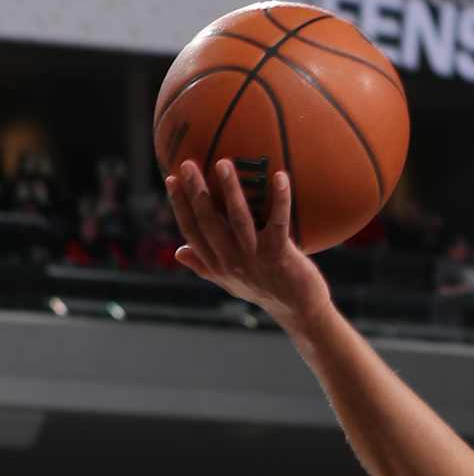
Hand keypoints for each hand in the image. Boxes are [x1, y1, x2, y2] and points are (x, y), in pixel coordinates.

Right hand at [165, 159, 331, 332]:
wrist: (300, 311)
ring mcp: (256, 258)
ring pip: (238, 219)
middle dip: (197, 192)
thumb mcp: (230, 282)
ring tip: (223, 163)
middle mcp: (232, 261)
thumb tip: (178, 251)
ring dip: (230, 191)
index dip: (180, 206)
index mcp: (217, 265)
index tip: (171, 179)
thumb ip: (205, 266)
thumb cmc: (265, 291)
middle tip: (188, 163)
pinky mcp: (280, 255)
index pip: (192, 232)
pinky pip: (279, 222)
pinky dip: (280, 199)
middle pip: (209, 222)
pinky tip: (280, 176)